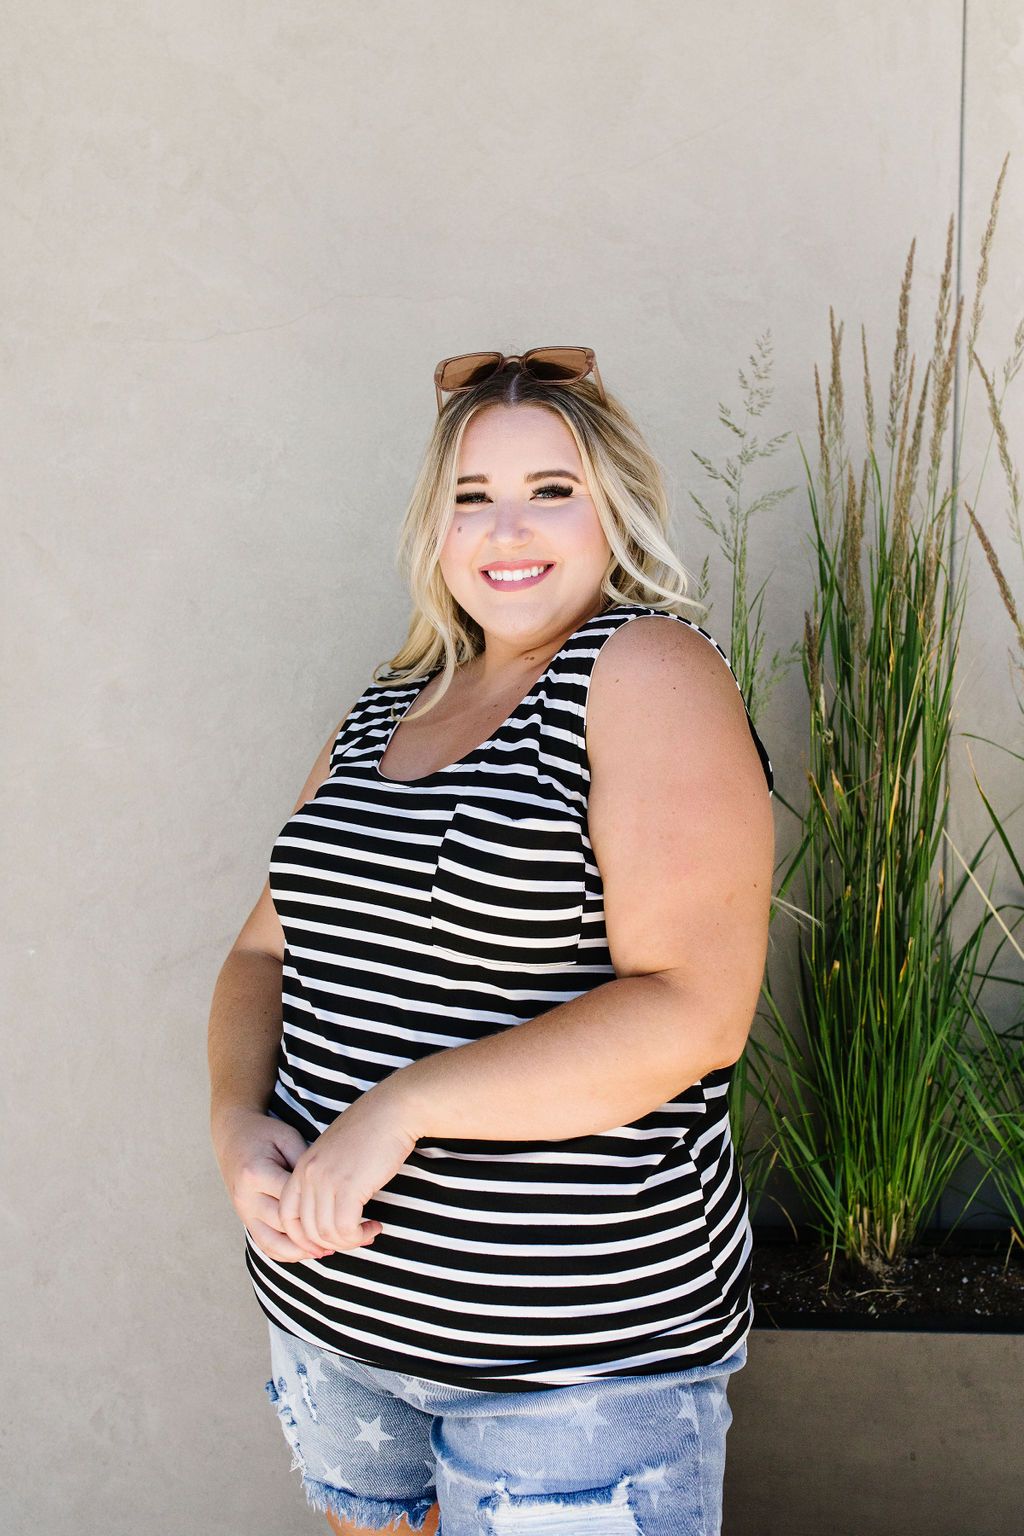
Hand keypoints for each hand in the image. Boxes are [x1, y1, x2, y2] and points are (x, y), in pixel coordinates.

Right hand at [211, 1105, 332, 1262]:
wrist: (233, 1135)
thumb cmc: (265, 1134)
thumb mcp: (288, 1138)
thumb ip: (305, 1163)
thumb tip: (331, 1190)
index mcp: (256, 1174)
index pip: (293, 1199)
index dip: (321, 1208)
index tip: (348, 1211)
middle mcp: (246, 1198)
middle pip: (284, 1225)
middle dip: (315, 1234)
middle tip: (345, 1235)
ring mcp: (243, 1212)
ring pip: (273, 1243)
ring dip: (301, 1251)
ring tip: (329, 1250)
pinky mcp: (245, 1220)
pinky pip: (265, 1244)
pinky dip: (286, 1253)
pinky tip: (308, 1251)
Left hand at [277, 1085, 418, 1254]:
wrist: (392, 1110)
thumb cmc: (372, 1130)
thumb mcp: (337, 1153)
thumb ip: (326, 1178)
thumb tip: (332, 1212)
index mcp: (303, 1166)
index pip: (287, 1214)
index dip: (303, 1237)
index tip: (325, 1243)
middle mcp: (309, 1174)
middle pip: (306, 1230)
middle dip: (329, 1244)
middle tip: (353, 1240)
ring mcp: (327, 1180)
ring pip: (326, 1233)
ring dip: (349, 1242)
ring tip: (368, 1232)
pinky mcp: (349, 1187)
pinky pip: (346, 1229)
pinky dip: (360, 1236)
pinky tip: (375, 1226)